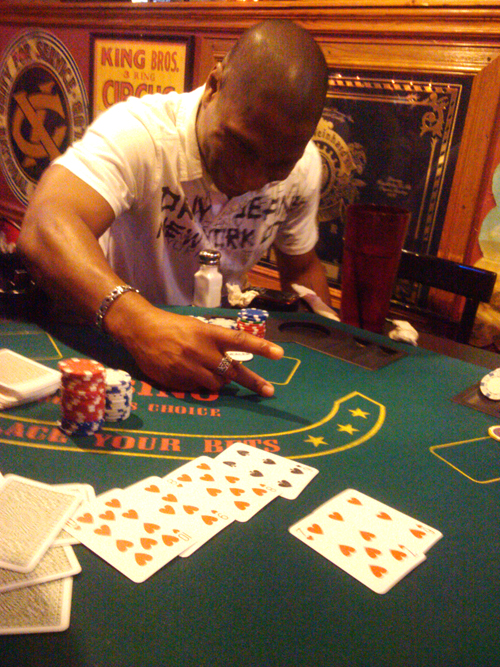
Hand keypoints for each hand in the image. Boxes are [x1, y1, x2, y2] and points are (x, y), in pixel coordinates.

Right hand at [111, 304, 283, 396]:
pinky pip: (196, 389)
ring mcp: (189, 368)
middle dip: (253, 382)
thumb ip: (215, 342)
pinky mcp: (176, 381)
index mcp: (208, 333)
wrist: (140, 330)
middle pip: (233, 371)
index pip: (240, 340)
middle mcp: (201, 351)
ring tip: (214, 373)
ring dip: (221, 381)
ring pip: (216, 384)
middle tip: (268, 391)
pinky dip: (199, 385)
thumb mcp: (197, 326)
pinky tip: (190, 374)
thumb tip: (232, 362)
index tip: (279, 354)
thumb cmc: (173, 326)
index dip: (261, 347)